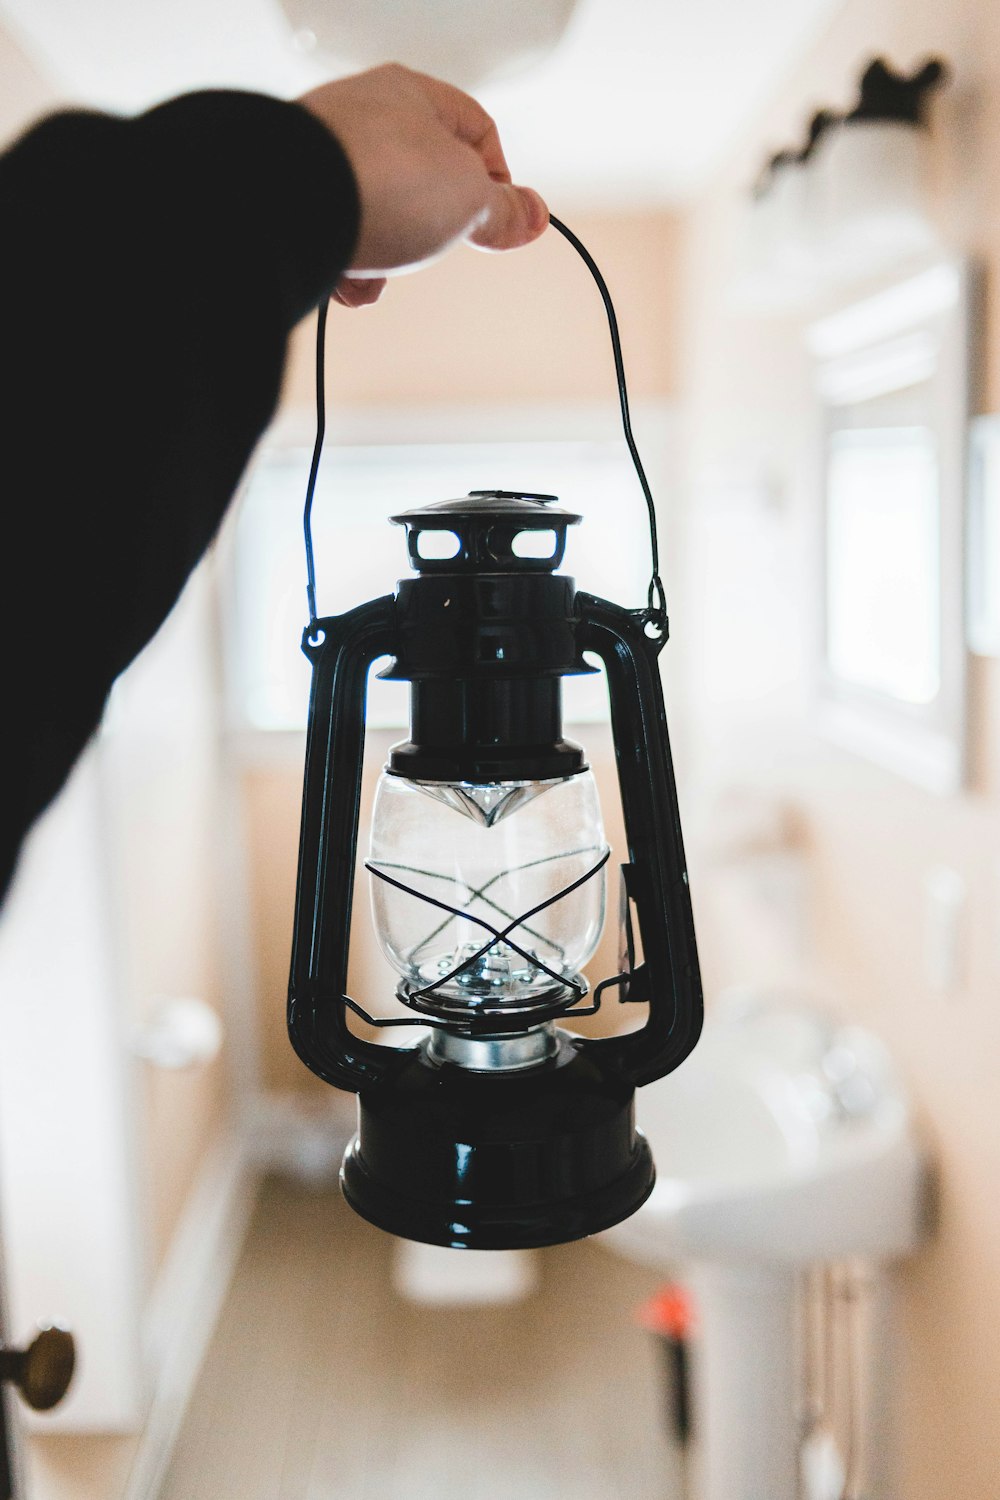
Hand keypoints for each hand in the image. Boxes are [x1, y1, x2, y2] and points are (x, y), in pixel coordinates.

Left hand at [299, 63, 547, 308]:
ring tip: (385, 265)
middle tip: (437, 243)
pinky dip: (350, 267)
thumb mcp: (469, 198)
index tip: (502, 220)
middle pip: (424, 178)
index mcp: (412, 94)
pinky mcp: (293, 203)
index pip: (476, 129)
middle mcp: (361, 117)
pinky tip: (350, 280)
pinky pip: (336, 239)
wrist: (289, 206)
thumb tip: (533, 215)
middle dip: (436, 223)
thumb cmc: (379, 180)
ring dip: (391, 252)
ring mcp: (323, 160)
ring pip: (379, 214)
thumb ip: (504, 210)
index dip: (499, 179)